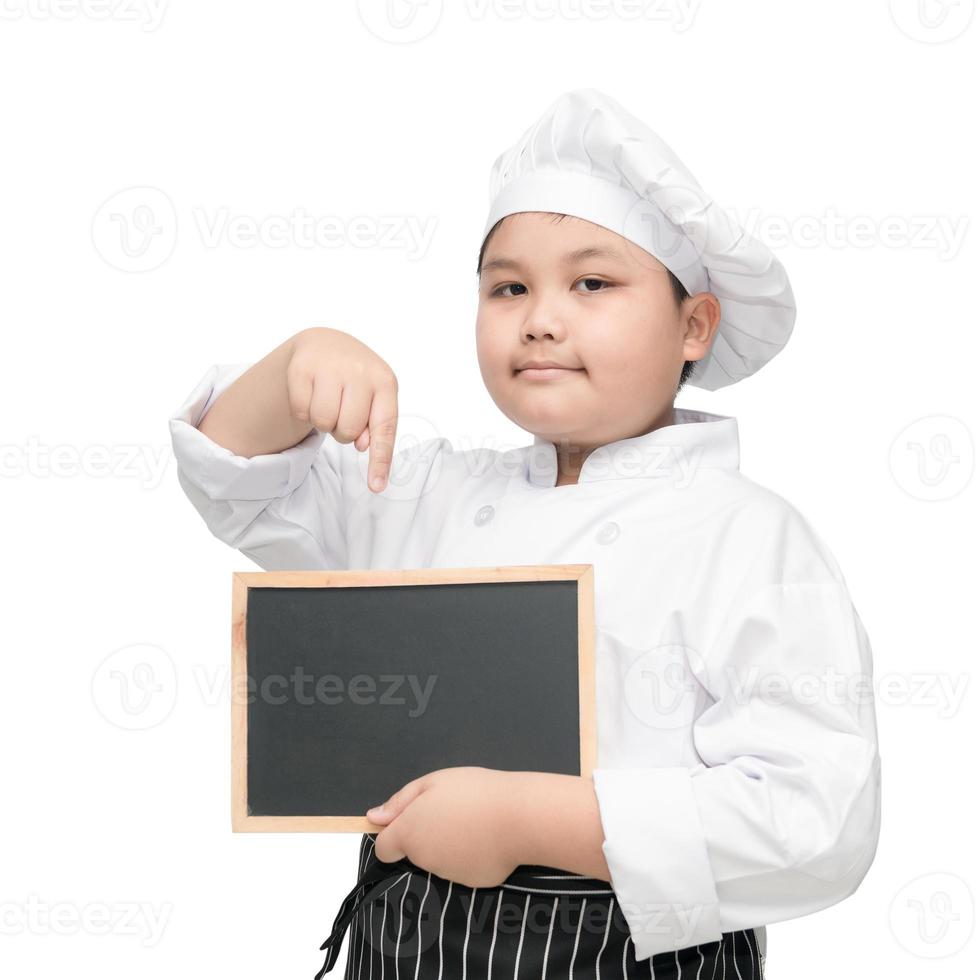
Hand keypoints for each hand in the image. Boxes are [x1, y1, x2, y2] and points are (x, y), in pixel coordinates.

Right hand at [286, 326, 398, 491]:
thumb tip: (362, 445)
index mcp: (385, 381)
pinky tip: (311, 393)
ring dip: (323, 422)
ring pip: (322, 422)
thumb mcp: (374, 399)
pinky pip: (300, 411)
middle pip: (348, 430)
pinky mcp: (301, 366)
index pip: (384, 428)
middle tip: (343, 412)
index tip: (376, 487)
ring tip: (329, 402)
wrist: (327, 344)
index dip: (380, 460)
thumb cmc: (356, 381)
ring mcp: (329, 365)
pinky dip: (304, 410)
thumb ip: (374, 426)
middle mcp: (360, 370)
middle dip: (343, 431)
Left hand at [366, 767, 522, 887]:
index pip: (383, 848)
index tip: (414, 819)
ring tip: (473, 822)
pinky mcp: (471, 883)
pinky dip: (470, 857)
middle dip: (426, 835)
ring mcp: (448, 875)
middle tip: (451, 811)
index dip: (394, 834)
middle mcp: (423, 860)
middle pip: (414, 852)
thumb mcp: (433, 781)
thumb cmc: (473, 792)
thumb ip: (400, 801)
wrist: (518, 818)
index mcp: (409, 833)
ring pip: (439, 861)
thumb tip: (373, 818)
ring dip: (448, 845)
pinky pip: (463, 868)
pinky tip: (487, 838)